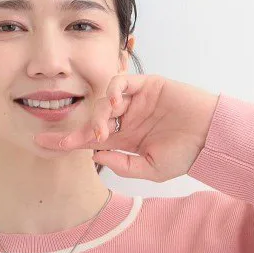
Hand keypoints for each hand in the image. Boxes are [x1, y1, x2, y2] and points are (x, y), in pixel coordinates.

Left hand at [32, 74, 219, 181]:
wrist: (209, 137)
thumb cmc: (185, 155)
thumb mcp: (149, 169)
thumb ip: (122, 165)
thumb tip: (94, 154)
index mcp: (126, 140)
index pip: (90, 139)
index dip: (67, 140)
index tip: (43, 143)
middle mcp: (127, 119)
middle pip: (93, 119)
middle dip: (84, 128)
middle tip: (90, 137)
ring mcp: (136, 101)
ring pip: (104, 101)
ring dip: (99, 114)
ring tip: (106, 128)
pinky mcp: (146, 85)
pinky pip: (121, 83)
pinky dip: (113, 91)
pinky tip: (116, 105)